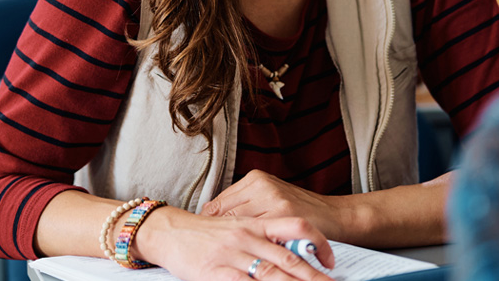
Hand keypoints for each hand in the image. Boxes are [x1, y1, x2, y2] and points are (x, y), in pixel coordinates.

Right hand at [135, 207, 335, 280]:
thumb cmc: (204, 232)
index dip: (317, 243)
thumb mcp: (236, 227)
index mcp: (255, 223)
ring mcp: (232, 255)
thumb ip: (262, 237)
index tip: (330, 261)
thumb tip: (291, 255)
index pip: (296, 227)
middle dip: (315, 277)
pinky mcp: (215, 272)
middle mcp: (247, 236)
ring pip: (272, 274)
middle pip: (289, 258)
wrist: (167, 231)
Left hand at [202, 170, 359, 243]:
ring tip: (230, 257)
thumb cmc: (302, 210)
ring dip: (234, 244)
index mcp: (255, 180)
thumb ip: (246, 204)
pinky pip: (258, 237)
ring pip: (239, 227)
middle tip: (216, 251)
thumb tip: (212, 216)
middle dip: (219, 236)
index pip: (219, 204)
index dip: (211, 225)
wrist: (337, 216)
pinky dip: (253, 250)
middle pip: (224, 215)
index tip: (209, 239)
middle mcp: (261, 186)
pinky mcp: (284, 214)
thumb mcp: (271, 199)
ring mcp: (273, 199)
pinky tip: (250, 258)